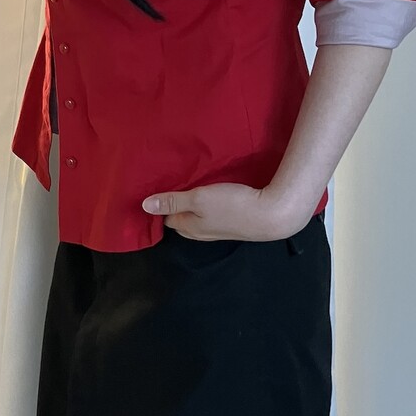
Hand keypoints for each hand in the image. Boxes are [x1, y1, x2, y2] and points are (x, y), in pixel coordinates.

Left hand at [141, 182, 307, 242]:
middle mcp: (200, 232)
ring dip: (191, 203)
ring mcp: (217, 229)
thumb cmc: (232, 205)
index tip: (155, 187)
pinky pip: (211, 213)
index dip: (160, 204)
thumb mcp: (198, 199)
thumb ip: (173, 201)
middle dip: (174, 204)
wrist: (271, 214)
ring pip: (197, 216)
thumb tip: (144, 206)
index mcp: (189, 227)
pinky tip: (210, 191)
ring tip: (188, 184)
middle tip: (169, 183)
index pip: (166, 218)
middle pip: (180, 217)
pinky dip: (206, 204)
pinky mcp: (231, 223)